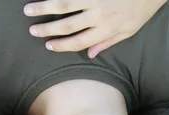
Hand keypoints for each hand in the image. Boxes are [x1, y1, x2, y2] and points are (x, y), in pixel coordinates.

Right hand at [24, 0, 167, 57]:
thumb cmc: (140, 11)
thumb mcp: (128, 32)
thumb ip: (107, 42)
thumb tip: (89, 54)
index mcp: (105, 30)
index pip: (78, 42)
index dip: (61, 45)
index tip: (48, 45)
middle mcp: (98, 16)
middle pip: (67, 25)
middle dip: (47, 29)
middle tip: (32, 31)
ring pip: (64, 5)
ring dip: (44, 8)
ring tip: (29, 10)